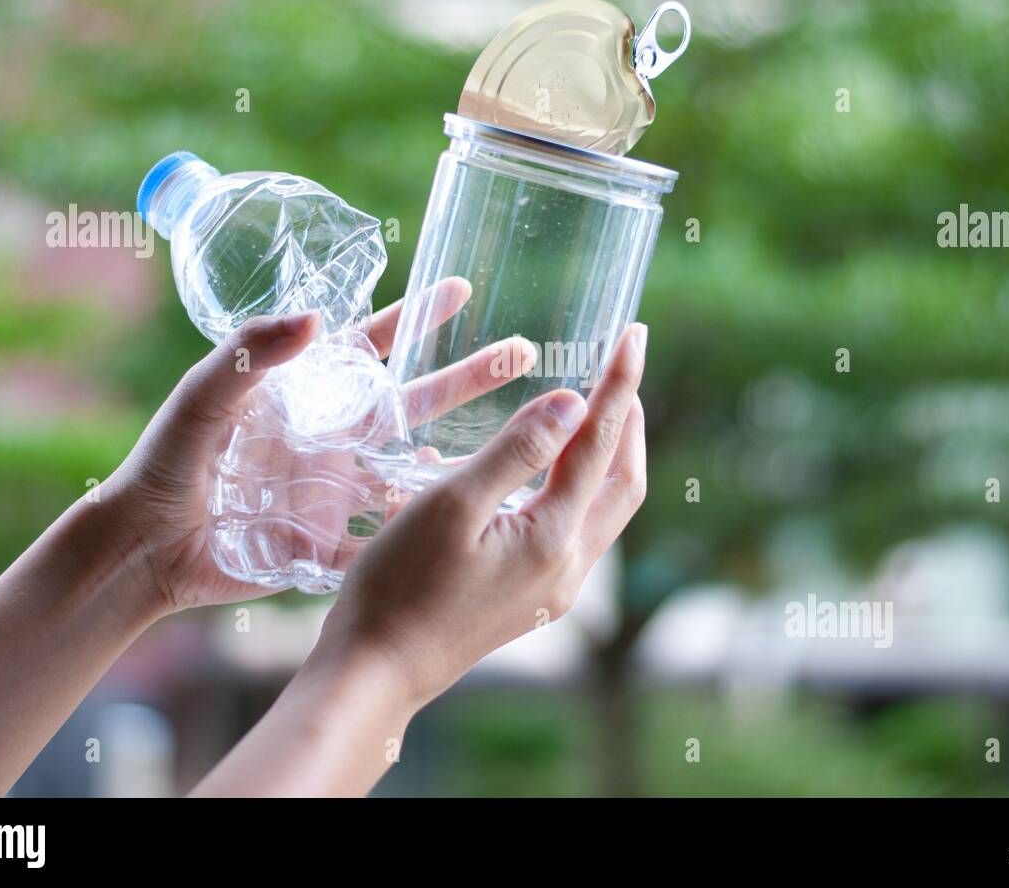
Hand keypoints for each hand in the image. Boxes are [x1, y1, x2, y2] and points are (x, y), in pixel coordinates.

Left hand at [101, 278, 532, 612]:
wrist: (143, 548)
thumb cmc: (165, 463)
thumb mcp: (203, 399)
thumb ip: (249, 354)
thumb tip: (316, 315)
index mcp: (304, 395)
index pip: (371, 346)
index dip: (415, 319)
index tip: (461, 288)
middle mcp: (330, 437)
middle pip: (413, 402)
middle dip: (467, 377)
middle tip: (522, 352)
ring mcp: (335, 488)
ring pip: (413, 467)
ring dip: (464, 453)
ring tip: (520, 441)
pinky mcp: (330, 538)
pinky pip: (386, 532)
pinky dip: (423, 528)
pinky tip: (466, 518)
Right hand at [191, 322, 647, 795]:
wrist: (374, 672)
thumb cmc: (399, 586)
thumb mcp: (451, 505)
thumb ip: (515, 451)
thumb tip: (574, 404)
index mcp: (553, 538)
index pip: (601, 444)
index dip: (618, 384)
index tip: (634, 335)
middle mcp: (567, 569)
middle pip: (624, 484)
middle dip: (628, 423)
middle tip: (623, 370)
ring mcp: (551, 591)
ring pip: (603, 511)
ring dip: (607, 457)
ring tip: (592, 412)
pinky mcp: (530, 602)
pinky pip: (575, 532)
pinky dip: (578, 488)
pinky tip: (546, 474)